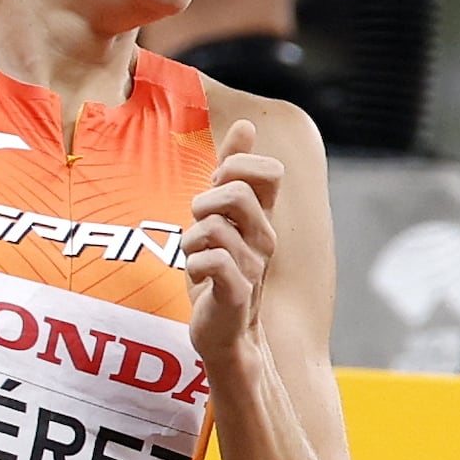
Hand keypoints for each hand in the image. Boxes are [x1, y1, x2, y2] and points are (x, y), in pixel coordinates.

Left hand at [179, 119, 280, 368]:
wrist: (225, 334)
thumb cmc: (220, 273)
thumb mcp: (223, 216)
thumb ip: (232, 172)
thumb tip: (247, 124)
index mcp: (263, 217)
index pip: (268, 171)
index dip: (236, 167)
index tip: (217, 188)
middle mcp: (265, 238)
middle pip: (236, 192)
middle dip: (204, 202)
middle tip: (198, 225)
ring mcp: (254, 266)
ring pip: (213, 227)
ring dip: (190, 241)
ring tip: (195, 258)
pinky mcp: (238, 293)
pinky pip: (211, 260)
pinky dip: (193, 265)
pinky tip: (197, 276)